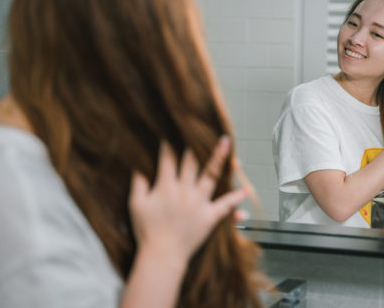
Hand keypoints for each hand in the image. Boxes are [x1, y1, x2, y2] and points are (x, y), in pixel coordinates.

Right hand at [128, 136, 248, 263]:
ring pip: (211, 175)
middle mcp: (184, 190)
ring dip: (220, 158)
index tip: (173, 129)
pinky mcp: (210, 216)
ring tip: (227, 143)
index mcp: (165, 186)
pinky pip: (226, 205)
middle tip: (201, 127)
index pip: (168, 159)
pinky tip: (247, 189)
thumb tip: (138, 165)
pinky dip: (237, 198)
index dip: (170, 143)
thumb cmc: (147, 231)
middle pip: (191, 161)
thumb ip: (138, 184)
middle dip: (195, 143)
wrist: (161, 256)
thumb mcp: (136, 205)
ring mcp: (199, 203)